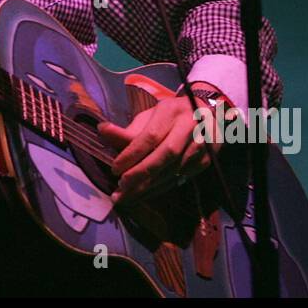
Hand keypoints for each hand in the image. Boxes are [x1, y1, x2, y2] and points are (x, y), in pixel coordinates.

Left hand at [96, 94, 227, 204]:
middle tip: (121, 187)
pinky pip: (179, 179)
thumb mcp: (149, 116)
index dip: (132, 153)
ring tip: (126, 196)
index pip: (151, 136)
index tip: (115, 168)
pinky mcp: (204, 162)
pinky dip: (159, 188)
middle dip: (141, 173)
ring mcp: (200, 146)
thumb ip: (127, 129)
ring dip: (148, 186)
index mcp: (172, 112)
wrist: (206, 117)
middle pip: (166, 154)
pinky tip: (143, 195)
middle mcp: (189, 127)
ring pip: (174, 170)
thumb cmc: (170, 116)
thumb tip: (101, 130)